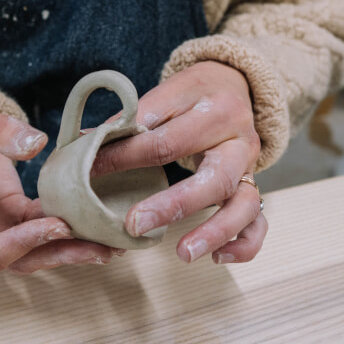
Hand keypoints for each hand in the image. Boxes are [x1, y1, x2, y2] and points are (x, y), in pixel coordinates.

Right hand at [0, 94, 118, 272]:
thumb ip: (0, 131)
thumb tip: (37, 143)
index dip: (25, 244)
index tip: (59, 226)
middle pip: (19, 260)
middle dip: (60, 255)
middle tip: (101, 250)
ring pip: (34, 251)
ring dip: (70, 249)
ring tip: (109, 246)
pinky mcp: (11, 216)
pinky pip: (42, 229)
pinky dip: (67, 229)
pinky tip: (97, 227)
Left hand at [92, 61, 266, 263]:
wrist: (234, 85)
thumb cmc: (192, 95)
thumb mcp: (165, 96)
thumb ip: (132, 120)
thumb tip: (84, 143)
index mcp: (214, 110)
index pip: (165, 142)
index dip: (124, 160)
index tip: (91, 176)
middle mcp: (239, 140)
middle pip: (213, 178)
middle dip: (173, 206)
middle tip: (134, 225)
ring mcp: (250, 167)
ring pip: (243, 205)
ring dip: (214, 231)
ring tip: (183, 254)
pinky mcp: (254, 187)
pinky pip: (259, 222)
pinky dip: (244, 243)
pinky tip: (218, 258)